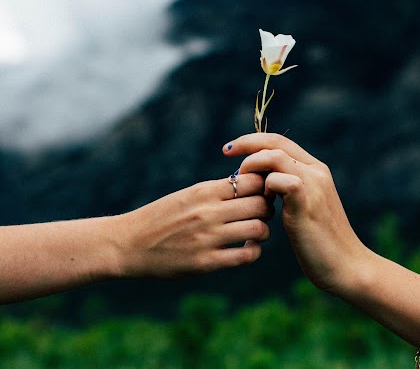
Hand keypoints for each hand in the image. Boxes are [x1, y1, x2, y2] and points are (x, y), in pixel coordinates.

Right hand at [117, 173, 272, 278]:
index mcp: (204, 191)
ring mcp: (208, 238)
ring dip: (263, 230)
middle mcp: (209, 212)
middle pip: (260, 204)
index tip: (261, 192)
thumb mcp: (187, 195)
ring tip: (256, 231)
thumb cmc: (161, 216)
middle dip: (267, 208)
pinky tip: (247, 248)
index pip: (252, 181)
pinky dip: (253, 251)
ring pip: (258, 229)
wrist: (128, 243)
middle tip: (263, 212)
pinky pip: (245, 256)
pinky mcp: (206, 262)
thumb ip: (216, 191)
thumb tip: (248, 184)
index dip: (263, 186)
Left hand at [223, 133, 370, 294]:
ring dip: (252, 166)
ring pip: (275, 156)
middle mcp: (316, 171)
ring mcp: (313, 184)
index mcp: (315, 169)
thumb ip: (286, 190)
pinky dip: (264, 187)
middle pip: (275, 142)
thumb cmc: (319, 240)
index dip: (253, 141)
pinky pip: (279, 180)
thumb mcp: (301, 207)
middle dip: (246, 143)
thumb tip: (260, 181)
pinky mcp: (307, 202)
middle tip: (226, 152)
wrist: (346, 265)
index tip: (231, 149)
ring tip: (243, 183)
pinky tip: (265, 203)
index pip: (280, 141)